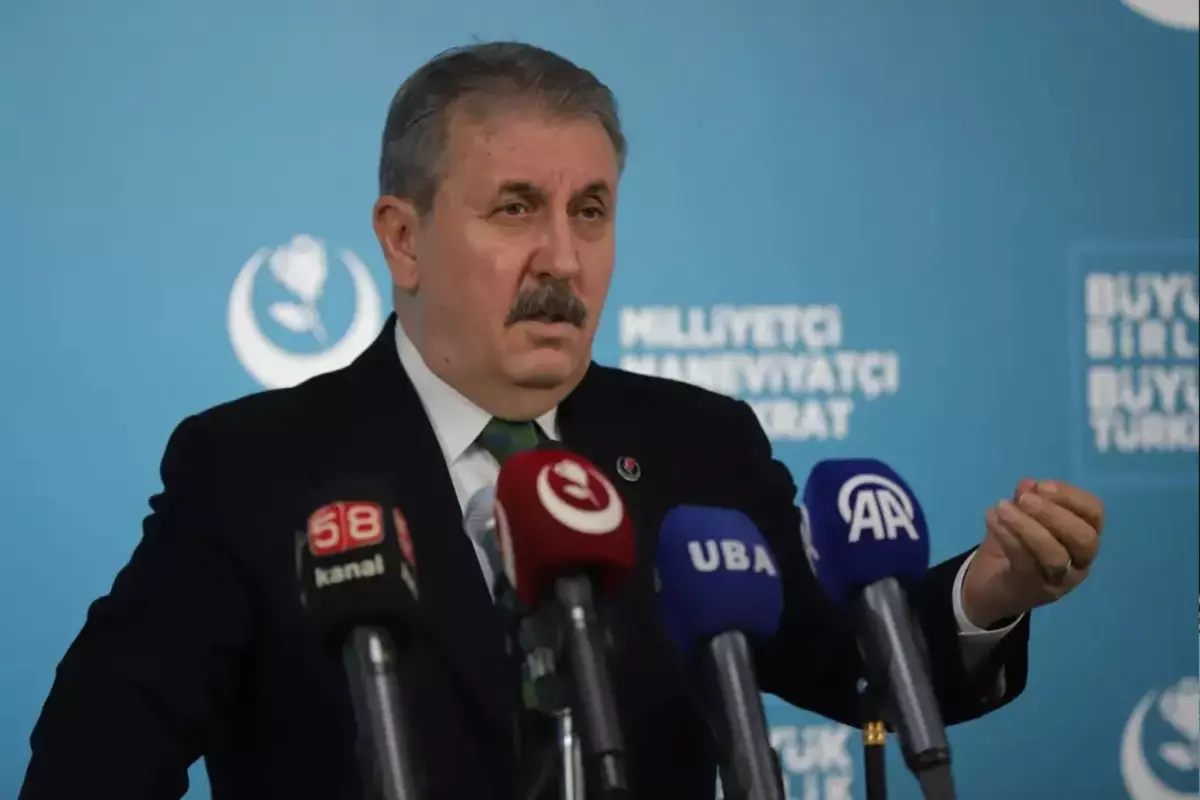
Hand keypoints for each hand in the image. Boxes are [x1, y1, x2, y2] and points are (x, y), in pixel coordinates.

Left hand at [961, 478, 1103, 628]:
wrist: (992, 589)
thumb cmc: (1016, 548)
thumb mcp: (1019, 518)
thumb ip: (1026, 501)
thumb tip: (1028, 484)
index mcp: (1084, 539)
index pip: (1094, 514)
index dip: (1071, 496)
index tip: (1042, 485)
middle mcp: (1080, 562)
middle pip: (1084, 539)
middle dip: (1054, 514)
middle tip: (1024, 499)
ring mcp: (1060, 581)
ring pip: (1056, 555)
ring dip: (1028, 527)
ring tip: (1002, 507)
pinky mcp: (1034, 590)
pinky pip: (1026, 563)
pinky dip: (1008, 538)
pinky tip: (992, 520)